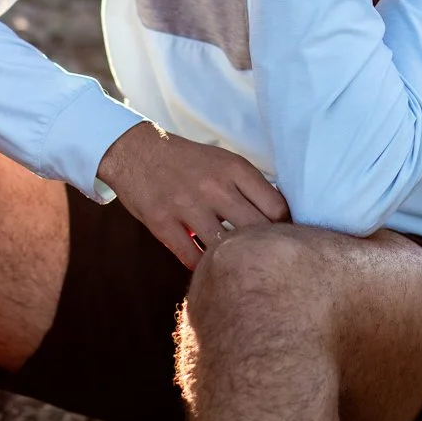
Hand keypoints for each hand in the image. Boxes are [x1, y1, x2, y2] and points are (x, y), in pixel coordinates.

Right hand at [97, 123, 289, 267]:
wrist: (136, 152)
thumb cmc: (189, 162)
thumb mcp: (224, 162)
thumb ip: (251, 187)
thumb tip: (281, 220)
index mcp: (234, 169)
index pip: (277, 208)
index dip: (284, 229)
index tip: (281, 240)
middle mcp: (214, 186)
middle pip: (256, 230)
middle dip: (263, 248)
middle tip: (263, 261)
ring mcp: (186, 206)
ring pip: (224, 247)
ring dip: (232, 260)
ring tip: (237, 268)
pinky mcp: (163, 223)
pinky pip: (192, 258)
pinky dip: (203, 267)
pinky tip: (208, 267)